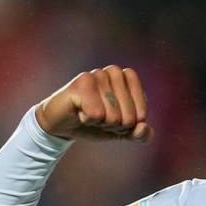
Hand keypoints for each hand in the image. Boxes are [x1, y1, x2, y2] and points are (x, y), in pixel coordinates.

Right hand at [35, 66, 152, 141]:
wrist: (63, 126)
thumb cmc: (95, 123)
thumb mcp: (122, 132)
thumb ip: (140, 134)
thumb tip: (143, 128)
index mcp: (128, 78)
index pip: (142, 114)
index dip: (128, 125)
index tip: (113, 118)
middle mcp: (114, 71)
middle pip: (128, 117)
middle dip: (114, 126)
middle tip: (98, 117)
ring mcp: (97, 74)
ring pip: (113, 117)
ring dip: (100, 123)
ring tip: (88, 114)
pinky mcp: (81, 83)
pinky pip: (96, 114)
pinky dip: (87, 120)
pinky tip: (79, 112)